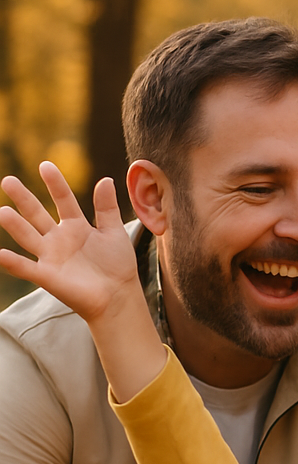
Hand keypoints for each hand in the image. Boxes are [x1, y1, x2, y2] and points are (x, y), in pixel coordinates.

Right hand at [0, 162, 140, 322]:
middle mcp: (58, 238)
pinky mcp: (48, 276)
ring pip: (28, 237)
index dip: (56, 184)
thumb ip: (107, 208)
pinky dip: (13, 262)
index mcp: (76, 226)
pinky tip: (0, 253)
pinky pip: (27, 268)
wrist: (120, 297)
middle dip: (23, 199)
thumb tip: (105, 179)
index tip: (46, 165)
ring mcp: (51, 256)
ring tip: (2, 211)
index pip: (63, 200)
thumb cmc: (118, 265)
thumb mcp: (114, 233)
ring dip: (14, 225)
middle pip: (37, 214)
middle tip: (8, 181)